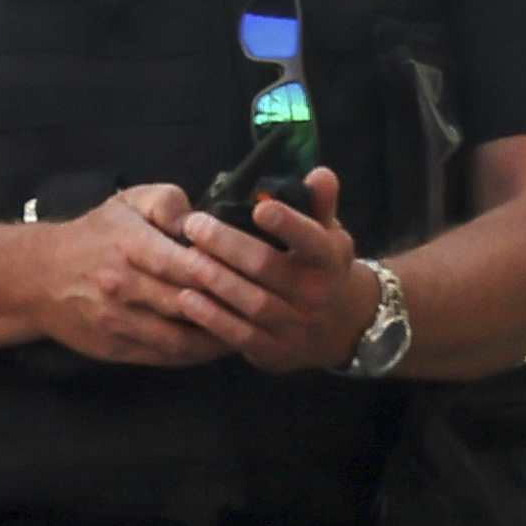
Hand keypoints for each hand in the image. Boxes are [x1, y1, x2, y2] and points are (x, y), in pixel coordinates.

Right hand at [30, 183, 270, 367]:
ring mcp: (119, 322)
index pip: (188, 263)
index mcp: (131, 246)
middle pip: (189, 303)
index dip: (225, 271)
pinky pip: (165, 357)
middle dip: (230, 307)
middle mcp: (124, 286)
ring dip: (218, 338)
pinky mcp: (116, 348)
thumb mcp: (127, 202)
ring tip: (251, 330)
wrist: (39, 277)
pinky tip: (218, 345)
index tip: (257, 274)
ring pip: (181, 339)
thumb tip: (201, 217)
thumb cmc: (93, 235)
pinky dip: (196, 354)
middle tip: (267, 308)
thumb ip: (167, 201)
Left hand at [164, 166, 371, 375]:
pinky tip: (187, 298)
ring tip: (186, 258)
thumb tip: (320, 174)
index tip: (259, 208)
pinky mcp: (275, 351)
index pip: (311, 239)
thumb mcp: (327, 233)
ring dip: (215, 279)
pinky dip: (212, 318)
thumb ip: (320, 202)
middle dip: (228, 245)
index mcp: (330, 258)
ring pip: (251, 302)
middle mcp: (316, 293)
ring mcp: (296, 325)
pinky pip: (240, 335)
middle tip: (195, 225)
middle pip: (267, 267)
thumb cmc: (319, 267)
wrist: (338, 327)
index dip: (287, 224)